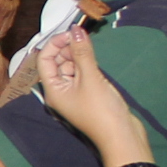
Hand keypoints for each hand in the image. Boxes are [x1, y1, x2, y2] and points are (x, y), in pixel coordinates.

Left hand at [35, 26, 143, 158]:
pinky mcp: (87, 94)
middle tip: (83, 37)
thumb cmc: (101, 110)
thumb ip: (82, 52)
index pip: (44, 60)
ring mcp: (73, 94)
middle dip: (66, 47)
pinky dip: (85, 64)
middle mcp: (59, 92)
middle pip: (56, 63)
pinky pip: (81, 74)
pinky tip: (94, 58)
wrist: (121, 136)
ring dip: (77, 54)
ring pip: (69, 67)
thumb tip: (76, 29)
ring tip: (89, 46)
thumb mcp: (90, 78)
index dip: (55, 43)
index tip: (73, 32)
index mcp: (52, 90)